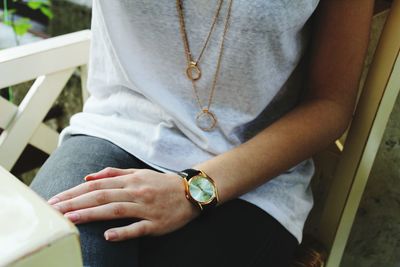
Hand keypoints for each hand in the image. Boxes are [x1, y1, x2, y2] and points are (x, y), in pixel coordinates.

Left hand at [47, 167, 199, 240]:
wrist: (191, 192)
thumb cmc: (162, 183)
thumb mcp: (139, 173)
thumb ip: (113, 174)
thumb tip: (88, 177)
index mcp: (131, 180)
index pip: (97, 185)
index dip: (74, 192)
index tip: (55, 200)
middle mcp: (136, 192)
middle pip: (102, 196)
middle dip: (75, 203)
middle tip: (53, 211)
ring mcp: (146, 208)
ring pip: (115, 210)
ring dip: (92, 214)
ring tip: (70, 220)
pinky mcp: (157, 223)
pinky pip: (138, 228)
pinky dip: (123, 232)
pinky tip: (107, 236)